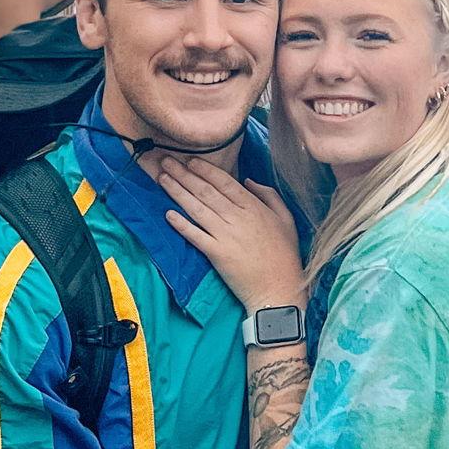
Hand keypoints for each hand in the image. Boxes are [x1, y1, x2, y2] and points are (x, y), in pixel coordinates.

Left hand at [156, 156, 305, 312]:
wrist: (279, 288)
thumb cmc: (285, 254)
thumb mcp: (286, 218)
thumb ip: (269, 196)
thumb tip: (247, 181)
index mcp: (254, 208)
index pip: (225, 182)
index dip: (205, 169)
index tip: (190, 160)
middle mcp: (238, 218)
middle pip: (206, 192)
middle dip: (184, 175)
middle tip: (166, 161)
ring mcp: (226, 236)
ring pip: (197, 209)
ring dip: (177, 192)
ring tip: (162, 179)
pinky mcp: (216, 254)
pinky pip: (195, 236)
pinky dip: (181, 224)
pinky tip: (167, 214)